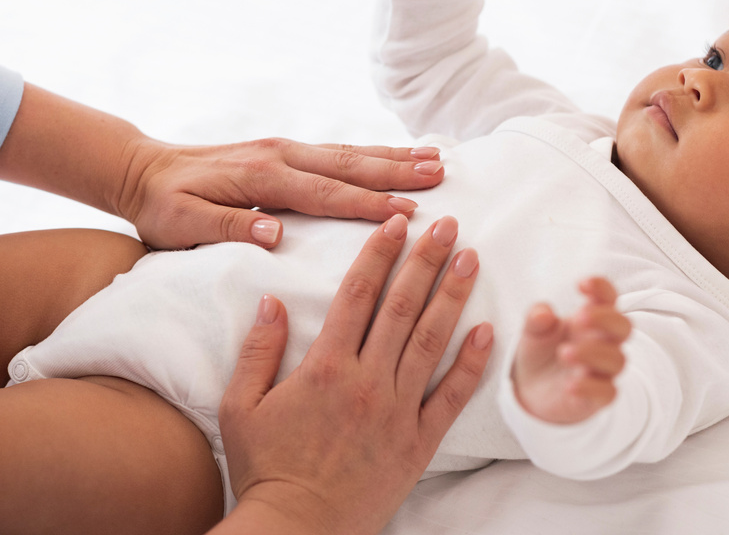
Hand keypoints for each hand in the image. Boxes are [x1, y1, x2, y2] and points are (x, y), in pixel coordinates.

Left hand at [120, 138, 445, 249]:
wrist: (142, 170)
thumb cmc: (162, 206)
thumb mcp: (182, 224)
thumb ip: (227, 227)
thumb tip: (275, 234)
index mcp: (261, 176)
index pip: (324, 194)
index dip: (367, 204)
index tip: (407, 212)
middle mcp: (279, 155)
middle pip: (348, 164)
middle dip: (396, 170)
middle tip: (441, 173)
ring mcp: (283, 149)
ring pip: (347, 153)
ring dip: (391, 157)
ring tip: (435, 158)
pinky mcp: (282, 152)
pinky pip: (335, 152)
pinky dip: (370, 153)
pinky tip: (394, 157)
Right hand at [213, 215, 492, 534]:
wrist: (296, 528)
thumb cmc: (265, 468)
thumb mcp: (242, 407)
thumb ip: (257, 350)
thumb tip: (271, 300)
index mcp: (325, 367)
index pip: (358, 295)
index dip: (380, 253)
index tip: (397, 223)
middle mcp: (367, 381)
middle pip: (402, 307)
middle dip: (425, 260)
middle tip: (447, 224)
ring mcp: (398, 411)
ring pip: (431, 341)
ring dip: (453, 296)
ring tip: (471, 259)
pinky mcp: (418, 442)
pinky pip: (451, 397)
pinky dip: (471, 362)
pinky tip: (486, 330)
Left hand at [511, 277, 629, 424]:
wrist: (530, 389)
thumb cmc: (541, 351)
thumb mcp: (532, 331)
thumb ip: (536, 318)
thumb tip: (544, 314)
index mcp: (591, 319)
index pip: (609, 299)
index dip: (602, 289)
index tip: (581, 284)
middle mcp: (602, 342)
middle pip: (623, 327)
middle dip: (604, 319)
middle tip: (578, 319)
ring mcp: (602, 370)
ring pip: (617, 360)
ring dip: (592, 353)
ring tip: (563, 352)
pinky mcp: (597, 397)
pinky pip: (607, 392)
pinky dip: (590, 387)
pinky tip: (569, 385)